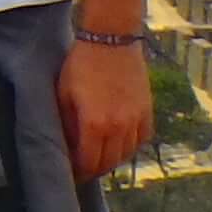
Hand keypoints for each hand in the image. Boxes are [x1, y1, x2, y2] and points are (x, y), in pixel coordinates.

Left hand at [58, 37, 150, 182]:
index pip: (88, 163)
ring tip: (100, 157)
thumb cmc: (81, 63)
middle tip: (83, 168)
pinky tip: (120, 143)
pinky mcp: (147, 110)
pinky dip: (131, 146)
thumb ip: (66, 124)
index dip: (78, 173)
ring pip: (126, 155)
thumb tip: (67, 146)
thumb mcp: (64, 93)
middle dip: (93, 169)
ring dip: (112, 160)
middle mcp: (118, 127)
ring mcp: (136, 119)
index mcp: (94, 124)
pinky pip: (142, 139)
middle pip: (108, 163)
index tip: (71, 174)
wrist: (112, 38)